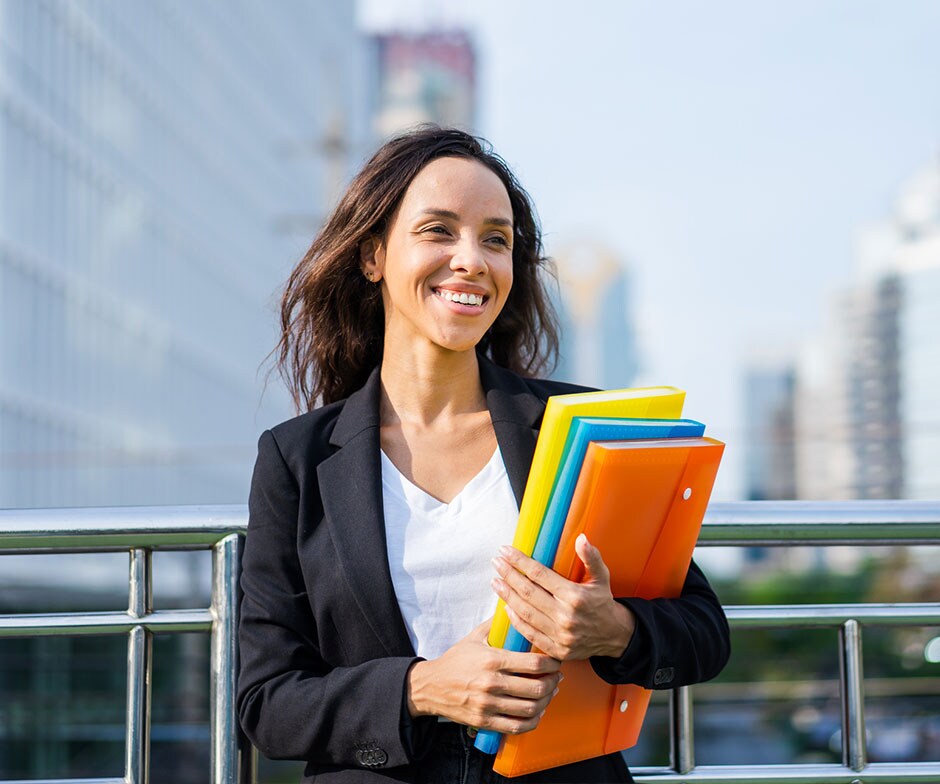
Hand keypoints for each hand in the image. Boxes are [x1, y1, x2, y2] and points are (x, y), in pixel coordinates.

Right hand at [406, 619, 562, 733]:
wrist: (430, 686)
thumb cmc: (455, 660)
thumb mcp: (474, 637)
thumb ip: (496, 625)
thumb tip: (514, 607)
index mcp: (492, 659)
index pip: (534, 663)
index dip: (552, 663)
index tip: (557, 661)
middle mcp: (492, 683)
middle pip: (537, 687)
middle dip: (553, 682)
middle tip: (557, 677)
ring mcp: (488, 704)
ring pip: (530, 708)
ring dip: (546, 702)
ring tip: (549, 693)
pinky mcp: (484, 721)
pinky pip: (517, 726)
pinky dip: (532, 721)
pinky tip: (536, 712)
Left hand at [491, 534, 634, 660]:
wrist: (615, 636)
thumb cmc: (603, 603)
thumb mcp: (602, 577)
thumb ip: (591, 557)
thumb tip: (581, 538)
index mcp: (575, 596)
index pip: (540, 575)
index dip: (520, 561)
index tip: (505, 551)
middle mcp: (566, 617)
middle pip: (528, 592)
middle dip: (508, 575)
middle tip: (496, 562)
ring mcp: (560, 636)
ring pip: (525, 613)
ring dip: (507, 596)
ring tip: (496, 582)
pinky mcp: (556, 650)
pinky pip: (530, 634)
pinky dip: (516, 620)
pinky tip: (506, 607)